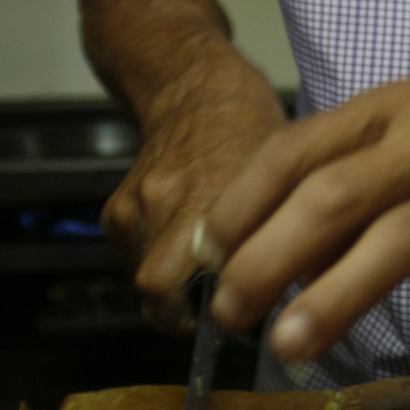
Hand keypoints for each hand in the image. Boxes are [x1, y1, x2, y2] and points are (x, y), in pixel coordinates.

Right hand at [103, 84, 285, 331]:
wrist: (195, 91)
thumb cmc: (249, 132)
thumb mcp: (282, 178)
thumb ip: (280, 233)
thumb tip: (294, 288)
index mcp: (216, 199)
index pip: (201, 287)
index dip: (218, 314)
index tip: (236, 318)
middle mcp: (169, 204)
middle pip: (158, 293)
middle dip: (180, 313)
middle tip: (212, 308)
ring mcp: (137, 207)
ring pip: (145, 279)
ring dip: (171, 284)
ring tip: (202, 262)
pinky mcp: (115, 211)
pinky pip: (132, 256)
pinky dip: (155, 258)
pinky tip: (180, 234)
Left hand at [201, 36, 409, 377]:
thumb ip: (355, 169)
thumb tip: (282, 242)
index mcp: (390, 111)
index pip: (295, 149)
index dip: (242, 201)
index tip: (205, 249)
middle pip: (331, 199)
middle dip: (268, 257)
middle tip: (229, 312)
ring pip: (398, 240)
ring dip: (338, 295)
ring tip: (290, 346)